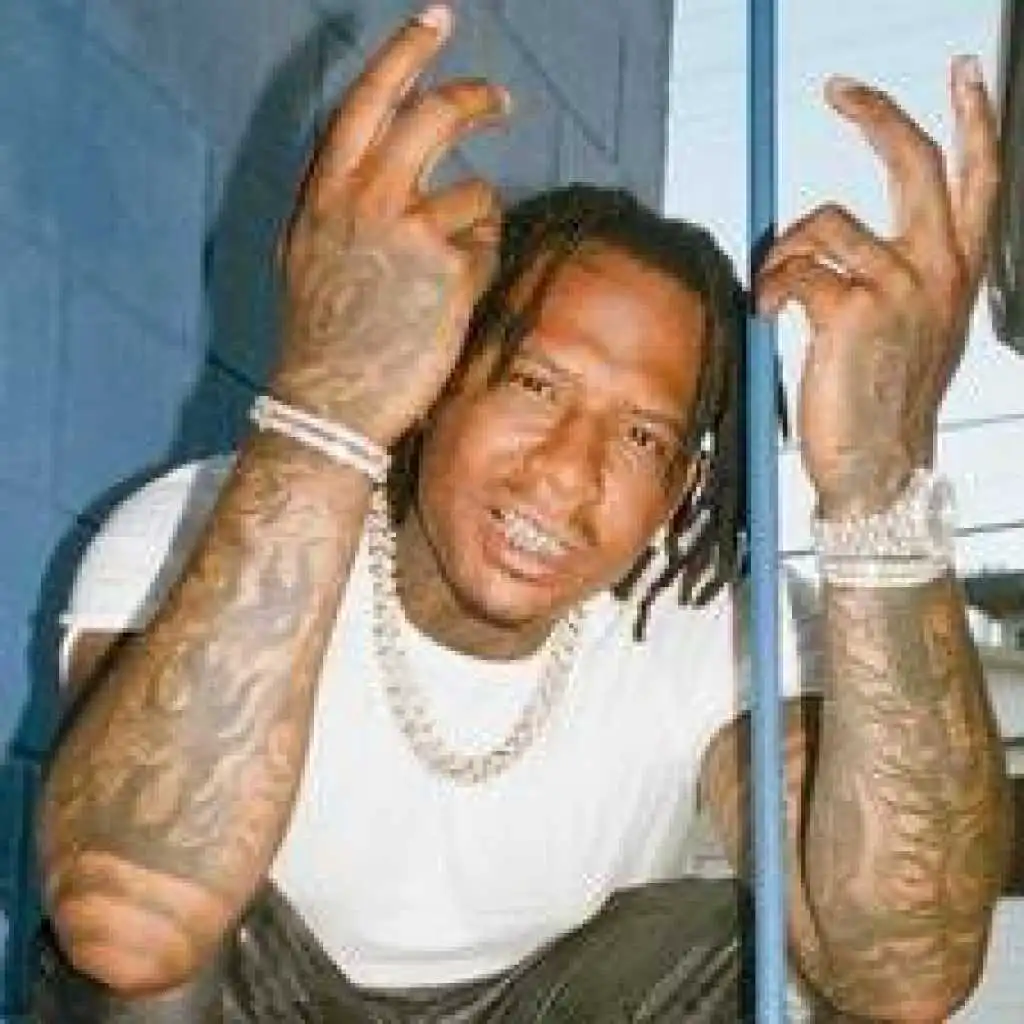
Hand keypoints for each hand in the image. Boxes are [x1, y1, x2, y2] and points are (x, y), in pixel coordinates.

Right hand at [272, 5, 509, 445]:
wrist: (329, 404)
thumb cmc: (323, 339)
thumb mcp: (309, 256)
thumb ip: (342, 205)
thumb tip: (387, 172)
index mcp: (324, 194)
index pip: (367, 101)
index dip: (404, 53)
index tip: (437, 18)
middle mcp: (363, 199)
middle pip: (434, 116)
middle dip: (475, 99)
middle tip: (503, 101)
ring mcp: (409, 231)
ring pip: (476, 195)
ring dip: (476, 229)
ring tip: (445, 279)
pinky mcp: (449, 269)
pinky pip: (488, 248)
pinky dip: (480, 269)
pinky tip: (449, 304)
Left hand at [757, 56, 998, 517]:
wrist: (877, 466)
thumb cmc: (881, 400)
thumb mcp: (905, 330)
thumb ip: (886, 279)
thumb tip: (827, 248)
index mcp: (955, 274)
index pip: (978, 180)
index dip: (975, 120)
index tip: (964, 74)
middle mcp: (938, 272)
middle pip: (914, 163)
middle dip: (877, 114)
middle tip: (839, 88)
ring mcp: (899, 288)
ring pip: (825, 223)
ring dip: (784, 250)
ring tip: (772, 291)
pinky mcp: (851, 310)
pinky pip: (794, 270)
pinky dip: (769, 287)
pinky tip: (767, 314)